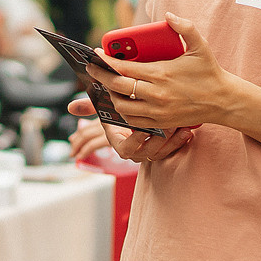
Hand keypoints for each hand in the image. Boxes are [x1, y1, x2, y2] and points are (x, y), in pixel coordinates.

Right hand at [65, 97, 192, 163]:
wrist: (137, 119)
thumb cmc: (120, 113)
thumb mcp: (106, 109)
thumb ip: (90, 107)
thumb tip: (71, 107)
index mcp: (120, 143)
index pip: (126, 149)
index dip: (135, 141)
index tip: (143, 130)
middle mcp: (136, 151)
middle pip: (148, 152)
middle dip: (159, 140)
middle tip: (168, 126)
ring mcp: (151, 151)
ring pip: (163, 152)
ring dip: (172, 141)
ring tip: (180, 127)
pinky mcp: (166, 149)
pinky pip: (174, 150)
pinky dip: (181, 142)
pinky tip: (188, 130)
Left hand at [95, 14, 235, 133]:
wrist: (224, 101)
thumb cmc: (209, 71)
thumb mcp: (200, 46)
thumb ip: (185, 27)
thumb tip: (168, 15)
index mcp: (162, 73)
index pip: (125, 68)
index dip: (107, 61)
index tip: (96, 54)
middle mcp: (157, 94)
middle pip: (118, 87)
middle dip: (100, 77)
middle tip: (92, 69)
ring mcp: (158, 111)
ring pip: (122, 107)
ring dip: (111, 96)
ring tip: (107, 85)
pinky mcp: (161, 123)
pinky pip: (133, 121)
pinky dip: (123, 112)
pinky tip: (121, 101)